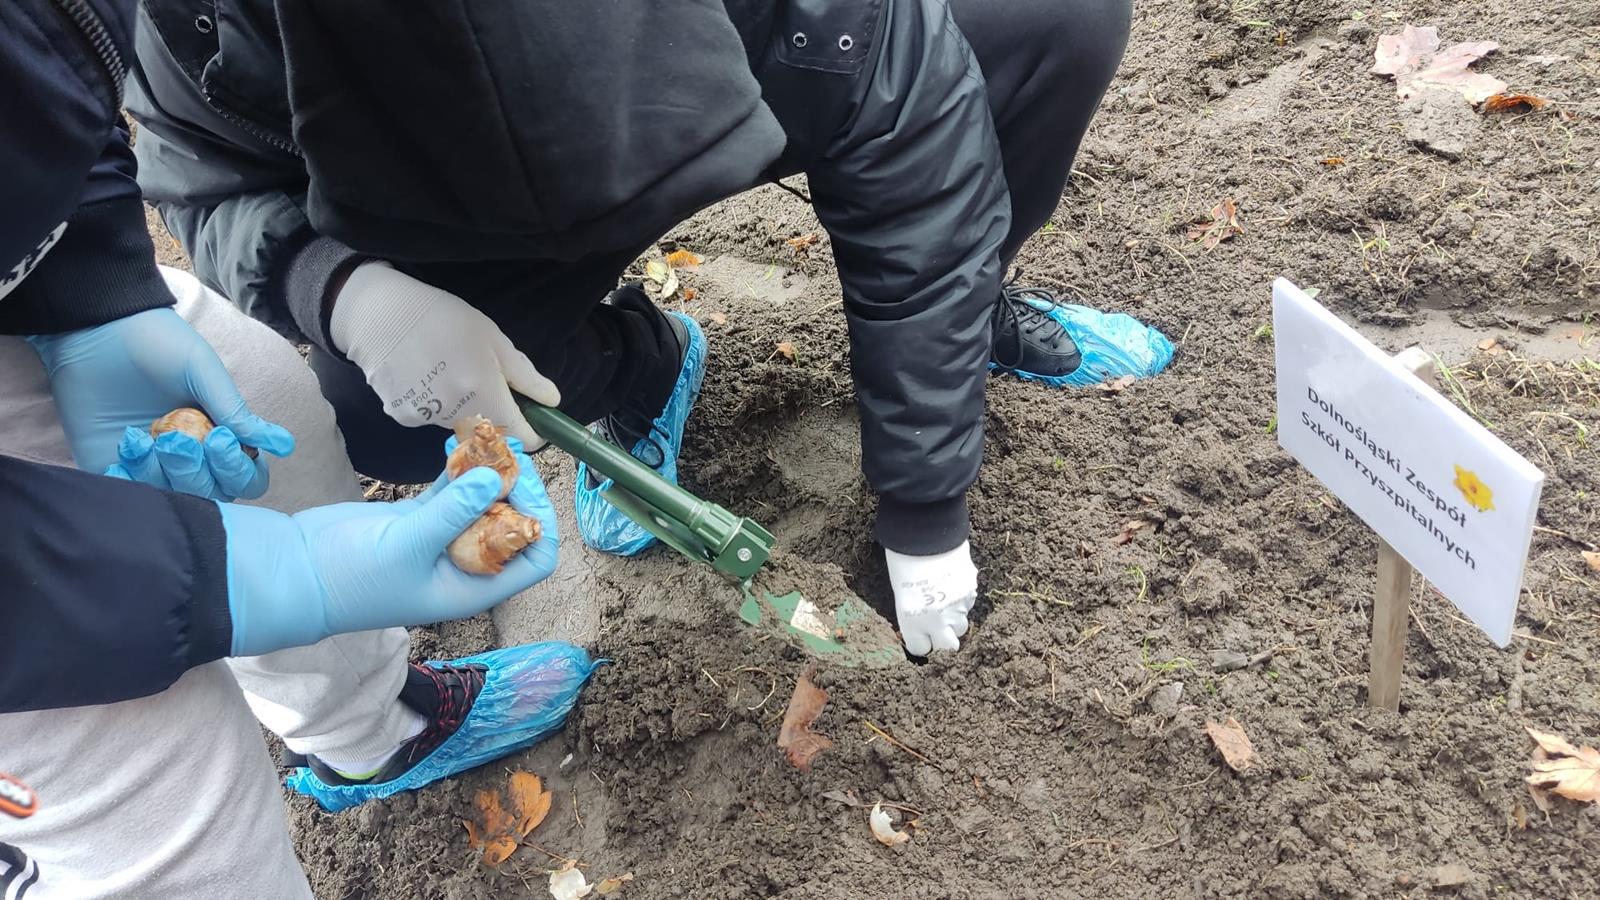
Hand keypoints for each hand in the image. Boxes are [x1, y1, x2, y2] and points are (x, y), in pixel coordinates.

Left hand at [27, 309, 293, 497]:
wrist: (96, 329)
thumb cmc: (157, 343)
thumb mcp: (203, 372)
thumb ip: (236, 412)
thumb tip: (284, 445)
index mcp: (220, 432)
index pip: (245, 475)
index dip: (238, 468)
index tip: (219, 438)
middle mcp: (192, 454)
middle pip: (211, 493)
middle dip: (195, 469)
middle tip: (174, 438)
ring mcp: (153, 462)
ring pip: (173, 496)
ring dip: (161, 471)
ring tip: (141, 436)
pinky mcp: (114, 464)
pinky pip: (129, 492)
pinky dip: (129, 482)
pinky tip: (125, 453)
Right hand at [218, 442, 559, 656]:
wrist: (295, 574)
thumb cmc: (352, 577)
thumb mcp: (407, 544)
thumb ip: (453, 511)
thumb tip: (495, 478)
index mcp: (473, 585)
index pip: (534, 558)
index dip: (539, 522)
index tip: (523, 485)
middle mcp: (465, 564)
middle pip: (512, 523)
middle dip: (516, 487)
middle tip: (507, 451)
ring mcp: (441, 539)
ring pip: (481, 502)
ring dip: (489, 472)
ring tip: (489, 438)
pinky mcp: (418, 519)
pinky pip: (451, 491)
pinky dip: (459, 469)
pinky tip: (458, 443)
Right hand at [331, 261, 559, 445]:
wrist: (379, 312)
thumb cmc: (444, 318)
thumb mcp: (495, 340)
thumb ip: (526, 377)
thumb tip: (552, 402)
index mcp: (483, 394)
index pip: (522, 438)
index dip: (532, 430)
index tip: (533, 416)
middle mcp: (455, 414)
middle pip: (489, 432)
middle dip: (496, 413)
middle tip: (485, 378)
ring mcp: (425, 418)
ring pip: (460, 425)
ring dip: (465, 408)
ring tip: (450, 370)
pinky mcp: (402, 417)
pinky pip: (432, 418)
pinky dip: (436, 403)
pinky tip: (425, 375)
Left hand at [885, 541, 977, 655]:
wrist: (926, 531)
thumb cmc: (904, 558)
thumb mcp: (901, 592)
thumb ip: (914, 614)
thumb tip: (925, 625)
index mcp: (912, 619)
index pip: (920, 649)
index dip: (919, 641)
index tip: (918, 634)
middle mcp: (936, 619)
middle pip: (948, 648)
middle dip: (943, 640)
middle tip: (937, 627)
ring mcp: (957, 606)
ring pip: (961, 627)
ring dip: (954, 620)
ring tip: (944, 602)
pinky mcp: (971, 591)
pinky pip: (969, 605)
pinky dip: (962, 601)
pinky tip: (952, 585)